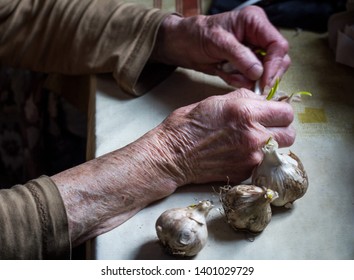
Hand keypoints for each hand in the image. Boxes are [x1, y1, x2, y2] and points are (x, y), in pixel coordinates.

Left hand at [152, 6, 289, 89]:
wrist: (182, 45)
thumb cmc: (196, 35)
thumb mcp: (217, 42)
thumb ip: (239, 56)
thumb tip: (259, 73)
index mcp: (255, 22)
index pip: (278, 45)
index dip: (274, 65)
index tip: (263, 81)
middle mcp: (258, 36)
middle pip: (277, 60)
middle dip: (262, 75)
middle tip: (245, 82)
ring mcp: (252, 51)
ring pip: (265, 72)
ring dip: (247, 78)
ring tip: (227, 73)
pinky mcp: (245, 64)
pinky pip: (251, 78)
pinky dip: (239, 80)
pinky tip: (225, 73)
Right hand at [154, 88, 294, 184]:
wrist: (172, 155)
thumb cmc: (188, 126)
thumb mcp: (215, 101)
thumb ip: (244, 99)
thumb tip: (262, 100)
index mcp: (246, 112)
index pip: (286, 112)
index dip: (280, 111)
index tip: (274, 113)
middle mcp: (253, 136)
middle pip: (290, 134)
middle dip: (281, 129)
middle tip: (266, 127)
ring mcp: (251, 158)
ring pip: (279, 150)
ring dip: (271, 144)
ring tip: (252, 140)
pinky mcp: (245, 172)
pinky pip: (262, 163)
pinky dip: (256, 157)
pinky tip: (239, 153)